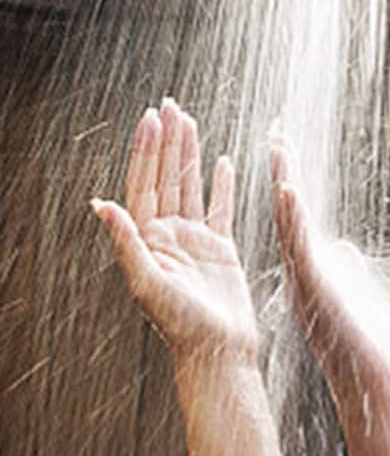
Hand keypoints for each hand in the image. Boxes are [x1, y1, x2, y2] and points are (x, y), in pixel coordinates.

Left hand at [93, 99, 256, 362]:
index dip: (147, 150)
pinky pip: (220, 208)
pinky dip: (221, 184)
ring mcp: (194, 240)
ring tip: (190, 121)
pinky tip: (222, 162)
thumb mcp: (147, 284)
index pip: (145, 184)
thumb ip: (126, 242)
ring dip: (189, 154)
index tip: (151, 118)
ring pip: (191, 186)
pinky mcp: (221, 248)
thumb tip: (101, 204)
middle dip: (166, 141)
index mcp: (147, 239)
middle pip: (166, 177)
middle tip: (169, 105)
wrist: (218, 350)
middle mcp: (167, 235)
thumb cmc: (181, 325)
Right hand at [269, 139, 389, 391]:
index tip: (281, 138)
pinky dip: (295, 217)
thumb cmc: (360, 338)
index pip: (297, 210)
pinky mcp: (314, 284)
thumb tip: (346, 251)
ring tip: (279, 147)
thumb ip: (343, 265)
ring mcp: (306, 274)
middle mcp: (302, 265)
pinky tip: (288, 190)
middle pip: (291, 207)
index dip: (289, 174)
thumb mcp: (350, 290)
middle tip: (275, 128)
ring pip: (291, 220)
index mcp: (309, 263)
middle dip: (284, 167)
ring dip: (286, 182)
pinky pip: (300, 244)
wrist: (368, 374)